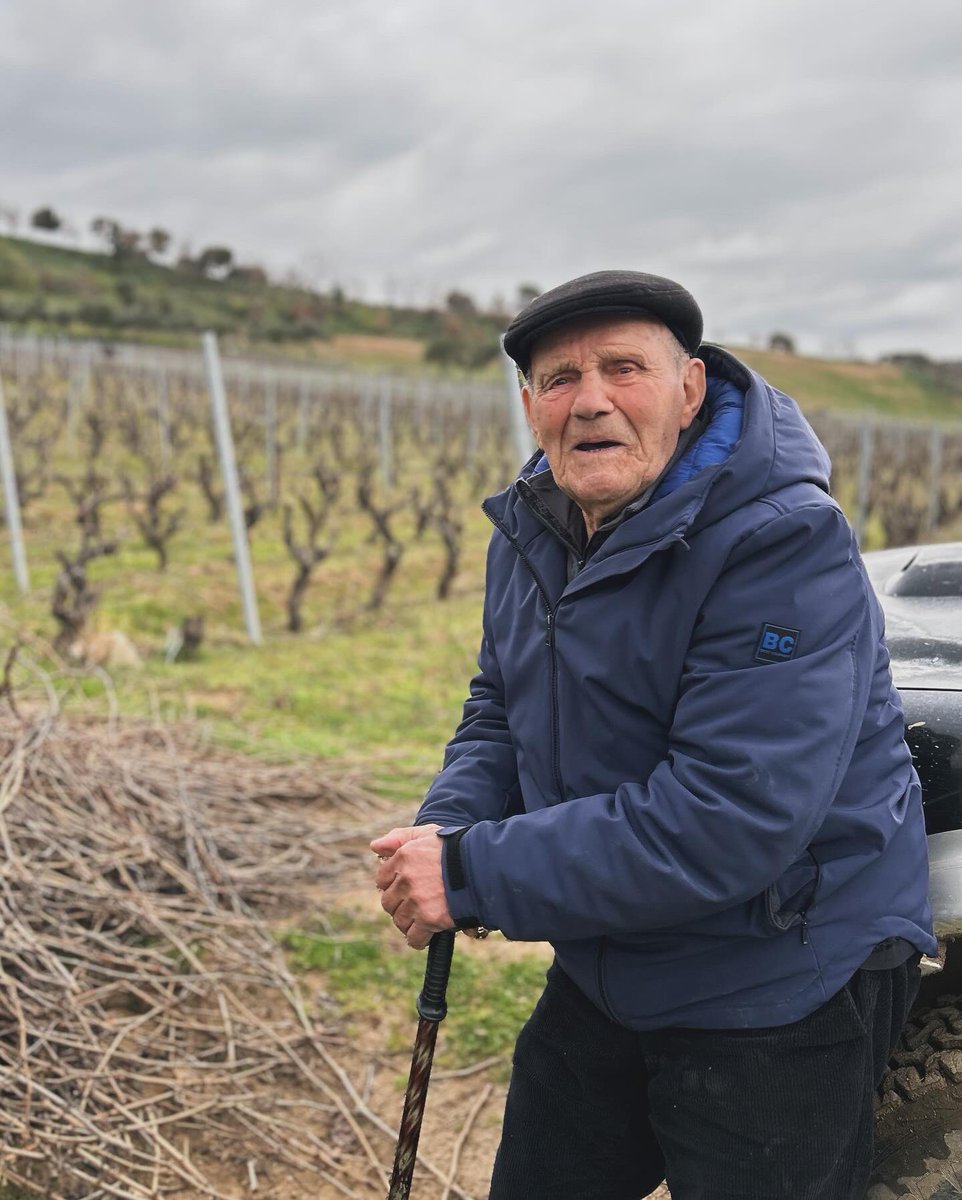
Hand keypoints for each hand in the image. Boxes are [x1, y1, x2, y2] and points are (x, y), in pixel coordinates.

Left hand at [373, 827, 452, 948]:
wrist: (482, 867)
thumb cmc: (457, 848)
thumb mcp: (427, 834)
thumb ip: (399, 838)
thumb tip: (374, 846)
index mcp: (403, 857)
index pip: (382, 879)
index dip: (393, 885)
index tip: (404, 888)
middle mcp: (406, 879)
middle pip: (389, 902)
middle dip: (399, 905)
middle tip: (414, 905)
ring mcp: (416, 901)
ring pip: (400, 920)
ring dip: (409, 922)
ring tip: (421, 919)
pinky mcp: (429, 919)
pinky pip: (414, 937)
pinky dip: (419, 939)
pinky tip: (425, 935)